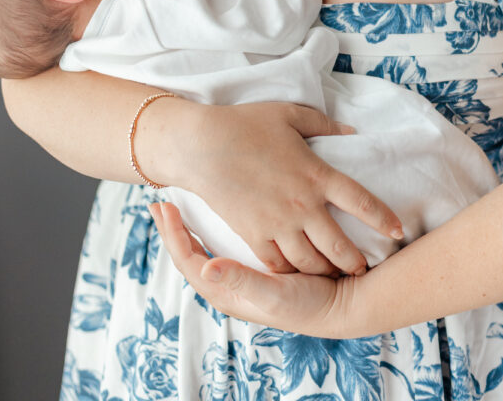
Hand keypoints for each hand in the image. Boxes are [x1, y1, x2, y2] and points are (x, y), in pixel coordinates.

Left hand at [151, 202, 358, 336]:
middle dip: (176, 226)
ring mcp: (244, 271)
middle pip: (191, 251)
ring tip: (182, 199)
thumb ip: (241, 280)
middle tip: (161, 200)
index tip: (161, 207)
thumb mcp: (273, 295)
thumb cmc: (306, 304)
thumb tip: (207, 266)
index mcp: (225, 290)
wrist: (341, 302)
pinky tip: (217, 204)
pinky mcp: (261, 260)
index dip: (171, 234)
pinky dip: (219, 222)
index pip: (186, 259)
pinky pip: (231, 240)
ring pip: (208, 245)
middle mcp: (230, 282)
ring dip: (193, 224)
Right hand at [173, 101, 402, 275]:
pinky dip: (291, 272)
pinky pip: (278, 264)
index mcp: (316, 174)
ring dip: (326, 271)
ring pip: (311, 262)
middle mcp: (302, 204)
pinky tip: (296, 272)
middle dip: (356, 262)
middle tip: (363, 267)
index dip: (384, 219)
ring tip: (332, 274)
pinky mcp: (253, 235)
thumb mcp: (289, 114)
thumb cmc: (245, 124)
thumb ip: (323, 125)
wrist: (201, 145)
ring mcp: (277, 224)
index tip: (398, 231)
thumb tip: (351, 132)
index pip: (361, 202)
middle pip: (340, 246)